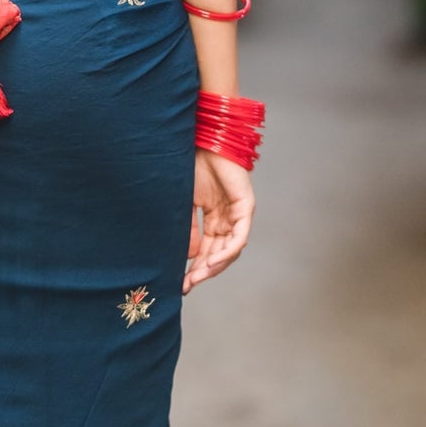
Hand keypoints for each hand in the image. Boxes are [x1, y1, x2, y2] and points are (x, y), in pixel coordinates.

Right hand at [183, 150, 254, 294]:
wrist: (202, 140)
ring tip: (197, 277)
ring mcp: (237, 213)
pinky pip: (239, 236)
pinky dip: (228, 251)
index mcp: (212, 216)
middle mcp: (226, 217)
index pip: (206, 248)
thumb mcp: (183, 203)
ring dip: (215, 265)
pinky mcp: (245, 206)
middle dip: (203, 270)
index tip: (180, 283)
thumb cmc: (191, 165)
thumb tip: (189, 256)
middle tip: (186, 285)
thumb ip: (188, 229)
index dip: (195, 266)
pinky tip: (213, 262)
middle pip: (218, 252)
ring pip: (230, 249)